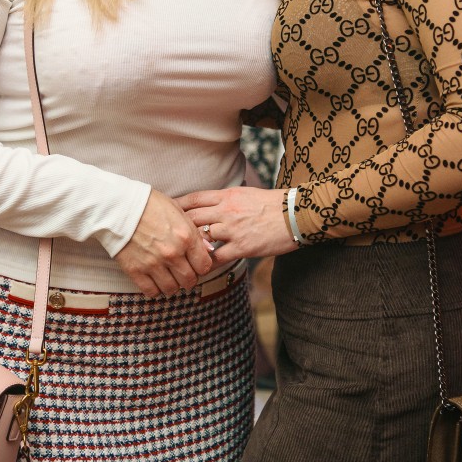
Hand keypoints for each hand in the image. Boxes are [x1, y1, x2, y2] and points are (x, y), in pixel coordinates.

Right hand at [114, 189, 214, 298]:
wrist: (120, 205)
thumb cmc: (150, 204)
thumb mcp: (179, 212)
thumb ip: (194, 233)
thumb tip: (208, 250)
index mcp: (186, 237)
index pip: (205, 266)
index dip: (201, 267)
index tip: (196, 265)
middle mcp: (173, 253)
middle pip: (190, 281)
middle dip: (188, 278)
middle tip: (182, 272)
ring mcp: (154, 264)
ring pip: (172, 289)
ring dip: (172, 285)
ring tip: (168, 276)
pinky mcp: (135, 271)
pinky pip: (152, 291)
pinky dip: (155, 289)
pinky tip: (153, 279)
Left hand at [175, 186, 297, 267]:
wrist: (296, 214)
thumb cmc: (273, 204)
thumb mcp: (247, 193)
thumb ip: (227, 199)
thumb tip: (210, 204)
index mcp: (227, 195)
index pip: (194, 198)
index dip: (177, 206)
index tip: (165, 212)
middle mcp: (226, 210)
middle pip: (191, 217)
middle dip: (176, 227)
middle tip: (165, 237)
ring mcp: (233, 229)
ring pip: (201, 237)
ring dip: (189, 247)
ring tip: (178, 255)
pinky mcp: (242, 247)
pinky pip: (216, 257)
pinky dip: (205, 263)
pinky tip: (197, 269)